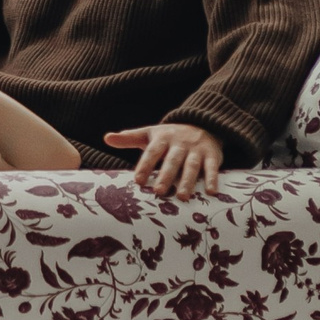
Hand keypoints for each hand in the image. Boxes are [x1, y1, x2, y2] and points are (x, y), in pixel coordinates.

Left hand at [102, 121, 225, 197]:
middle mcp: (180, 143)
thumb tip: (107, 138)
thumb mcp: (150, 134)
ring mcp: (197, 149)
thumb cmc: (170, 136)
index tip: (138, 180)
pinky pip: (212, 167)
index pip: (152, 152)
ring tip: (182, 197)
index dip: (145, 165)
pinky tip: (211, 192)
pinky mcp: (212, 155)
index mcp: (163, 138)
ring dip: (188, 181)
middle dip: (166, 176)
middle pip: (172, 160)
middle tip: (158, 192)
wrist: (203, 123)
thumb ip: (129, 138)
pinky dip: (213, 179)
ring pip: (192, 165)